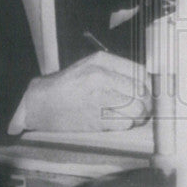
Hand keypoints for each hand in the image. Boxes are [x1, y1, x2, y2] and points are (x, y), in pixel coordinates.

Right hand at [20, 51, 151, 131]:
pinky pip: (125, 123)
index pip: (141, 73)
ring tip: (129, 117)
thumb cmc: (65, 86)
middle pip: (141, 93)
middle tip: (140, 109)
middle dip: (144, 104)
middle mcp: (100, 76)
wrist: (39, 103)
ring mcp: (97, 97)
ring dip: (137, 117)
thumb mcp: (87, 67)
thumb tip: (145, 84)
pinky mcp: (94, 118)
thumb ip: (115, 71)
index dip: (147, 87)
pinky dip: (124, 125)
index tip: (145, 94)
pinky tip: (116, 122)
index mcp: (100, 61)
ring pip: (137, 109)